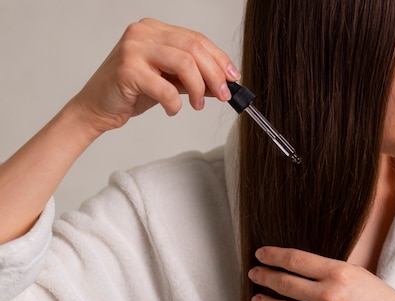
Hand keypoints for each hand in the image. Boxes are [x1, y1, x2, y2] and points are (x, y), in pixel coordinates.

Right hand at [68, 18, 239, 135]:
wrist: (96, 107)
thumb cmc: (131, 92)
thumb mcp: (168, 81)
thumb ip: (193, 79)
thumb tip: (223, 84)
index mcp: (154, 30)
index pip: (196, 39)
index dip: (219, 59)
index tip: (233, 77)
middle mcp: (143, 33)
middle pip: (194, 49)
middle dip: (214, 75)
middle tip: (223, 95)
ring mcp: (133, 49)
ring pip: (184, 64)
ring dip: (198, 88)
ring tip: (197, 105)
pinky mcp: (127, 70)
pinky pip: (165, 88)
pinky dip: (175, 104)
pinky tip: (172, 110)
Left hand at [248, 246, 394, 300]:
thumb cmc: (382, 300)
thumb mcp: (358, 274)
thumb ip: (327, 270)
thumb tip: (294, 265)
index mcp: (338, 272)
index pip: (295, 260)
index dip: (273, 256)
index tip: (260, 254)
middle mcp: (329, 296)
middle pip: (284, 283)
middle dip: (264, 277)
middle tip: (254, 274)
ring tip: (257, 298)